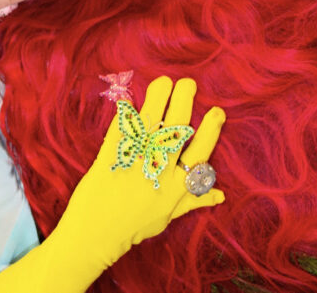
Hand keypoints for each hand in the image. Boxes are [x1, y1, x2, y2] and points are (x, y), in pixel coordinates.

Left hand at [0, 76, 224, 292]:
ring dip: (158, 99)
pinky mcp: (109, 158)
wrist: (96, 235)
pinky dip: (125, 115)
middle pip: (176, 132)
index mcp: (176, 188)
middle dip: (184, 103)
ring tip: (164, 81)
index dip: (210, 131)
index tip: (217, 111)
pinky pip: (120, 132)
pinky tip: (130, 99)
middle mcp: (158, 174)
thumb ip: (192, 201)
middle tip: (188, 83)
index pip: (200, 154)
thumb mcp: (167, 216)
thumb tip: (220, 193)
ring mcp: (133, 165)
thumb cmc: (133, 226)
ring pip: (150, 125)